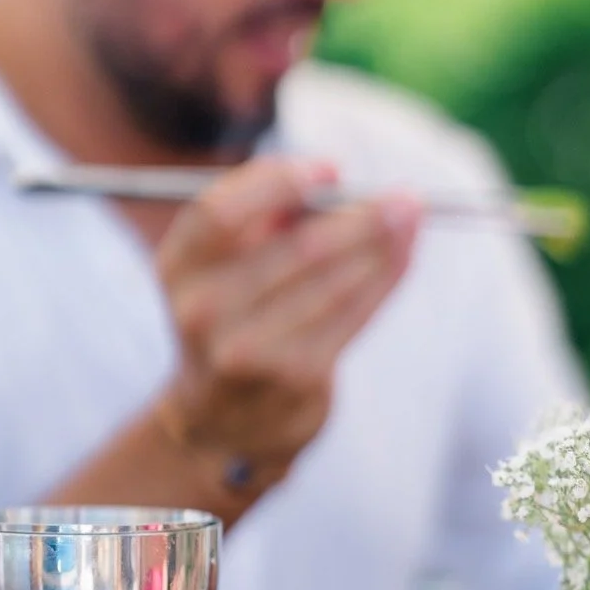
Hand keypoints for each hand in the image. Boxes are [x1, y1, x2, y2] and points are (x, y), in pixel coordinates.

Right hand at [154, 156, 420, 498]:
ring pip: (333, 283)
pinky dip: (383, 280)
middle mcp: (204, 312)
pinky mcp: (294, 377)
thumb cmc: (235, 319)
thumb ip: (265, 220)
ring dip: (382, 246)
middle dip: (359, 217)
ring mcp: (249, 350)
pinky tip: (403, 256)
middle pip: (295, 249)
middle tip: (404, 195)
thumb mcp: (225, 267)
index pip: (220, 213)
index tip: (331, 168)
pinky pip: (352, 317)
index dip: (279, 182)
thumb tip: (335, 179)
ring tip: (412, 217)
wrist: (225, 421)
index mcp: (178, 268)